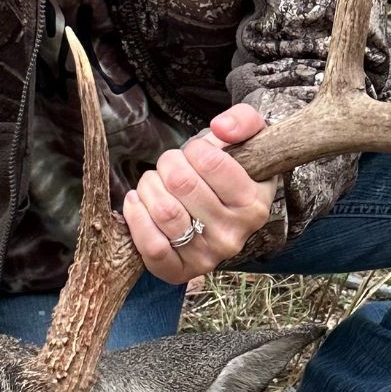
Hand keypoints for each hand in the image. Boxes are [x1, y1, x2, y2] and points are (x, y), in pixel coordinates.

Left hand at [122, 105, 277, 284]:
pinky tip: (138, 201)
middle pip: (181, 182)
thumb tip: (221, 128)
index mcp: (254, 205)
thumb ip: (243, 120)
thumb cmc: (232, 170)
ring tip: (155, 182)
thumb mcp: (250, 139)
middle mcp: (234, 235)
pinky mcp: (180, 271)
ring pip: (163, 210)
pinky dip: (136, 217)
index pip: (209, 161)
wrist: (224, 212)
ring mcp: (207, 257)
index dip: (194, 148)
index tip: (196, 153)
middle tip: (171, 165)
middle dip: (168, 163)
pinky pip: (151, 246)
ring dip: (149, 185)